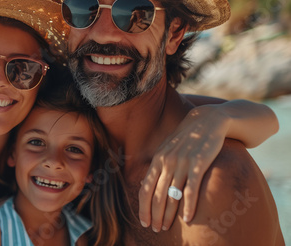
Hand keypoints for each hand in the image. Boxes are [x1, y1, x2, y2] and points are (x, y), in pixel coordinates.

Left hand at [138, 104, 228, 231]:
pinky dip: (189, 205)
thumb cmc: (187, 139)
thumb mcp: (168, 150)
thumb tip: (146, 184)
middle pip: (157, 195)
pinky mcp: (198, 163)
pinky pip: (191, 189)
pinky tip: (187, 218)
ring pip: (172, 195)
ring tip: (166, 227)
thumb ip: (158, 166)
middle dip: (154, 215)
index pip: (145, 188)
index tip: (144, 222)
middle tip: (156, 229)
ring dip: (168, 214)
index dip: (143, 207)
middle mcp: (167, 162)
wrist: (207, 120)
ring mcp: (182, 162)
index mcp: (158, 159)